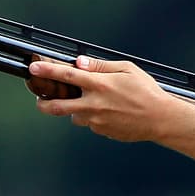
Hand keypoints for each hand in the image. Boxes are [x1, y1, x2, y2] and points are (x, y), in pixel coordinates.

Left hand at [30, 55, 176, 142]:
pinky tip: (111, 112)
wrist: (160, 119)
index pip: (66, 76)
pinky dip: (94, 117)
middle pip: (57, 106)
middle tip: (40, 100)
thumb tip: (79, 63)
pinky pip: (91, 124)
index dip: (47, 71)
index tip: (34, 67)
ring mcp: (96, 121)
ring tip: (92, 103)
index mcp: (99, 84)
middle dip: (43, 103)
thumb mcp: (127, 70)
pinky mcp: (102, 132)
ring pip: (75, 116)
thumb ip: (100, 66)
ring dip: (76, 109)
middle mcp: (94, 104)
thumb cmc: (147, 92)